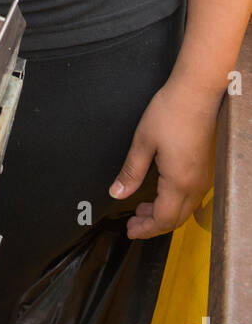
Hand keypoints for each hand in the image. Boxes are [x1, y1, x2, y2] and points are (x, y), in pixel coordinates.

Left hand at [109, 79, 219, 239]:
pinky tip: (161, 192)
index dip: (145, 229)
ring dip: (164, 213)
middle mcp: (195, 185)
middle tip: (133, 224)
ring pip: (185, 209)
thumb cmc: (171, 112)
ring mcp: (203, 177)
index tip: (130, 231)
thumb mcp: (143, 142)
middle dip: (153, 225)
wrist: (197, 93)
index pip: (163, 219)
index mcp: (179, 182)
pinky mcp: (205, 167)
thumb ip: (131, 172)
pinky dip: (174, 202)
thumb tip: (117, 193)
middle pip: (176, 219)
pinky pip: (191, 196)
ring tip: (142, 208)